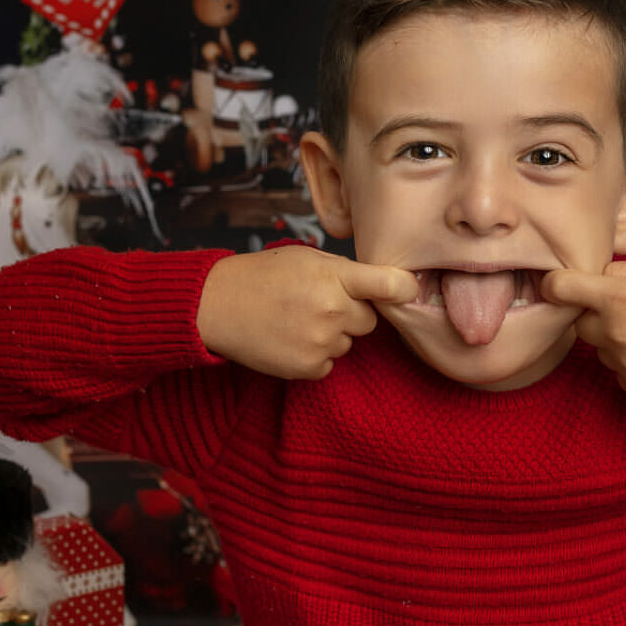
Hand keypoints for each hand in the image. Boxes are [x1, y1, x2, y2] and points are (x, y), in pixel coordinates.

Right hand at [198, 246, 418, 380]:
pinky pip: (328, 364)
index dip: (403, 289)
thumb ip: (344, 271)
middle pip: (369, 320)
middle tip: (318, 303)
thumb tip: (381, 286)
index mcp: (335, 276)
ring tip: (296, 320)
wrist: (217, 305)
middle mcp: (333, 310)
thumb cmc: (263, 276)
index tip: (408, 290)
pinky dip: (314, 355)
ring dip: (331, 335)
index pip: (388, 285)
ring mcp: (321, 341)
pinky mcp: (308, 367)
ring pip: (347, 343)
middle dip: (351, 313)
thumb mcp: (306, 258)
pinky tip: (290, 339)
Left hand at [540, 262, 625, 397]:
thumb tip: (586, 279)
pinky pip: (617, 371)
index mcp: (616, 298)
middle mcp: (615, 334)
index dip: (554, 286)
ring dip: (614, 341)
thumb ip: (614, 273)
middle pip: (579, 325)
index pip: (560, 289)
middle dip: (595, 315)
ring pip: (600, 350)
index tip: (556, 287)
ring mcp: (625, 364)